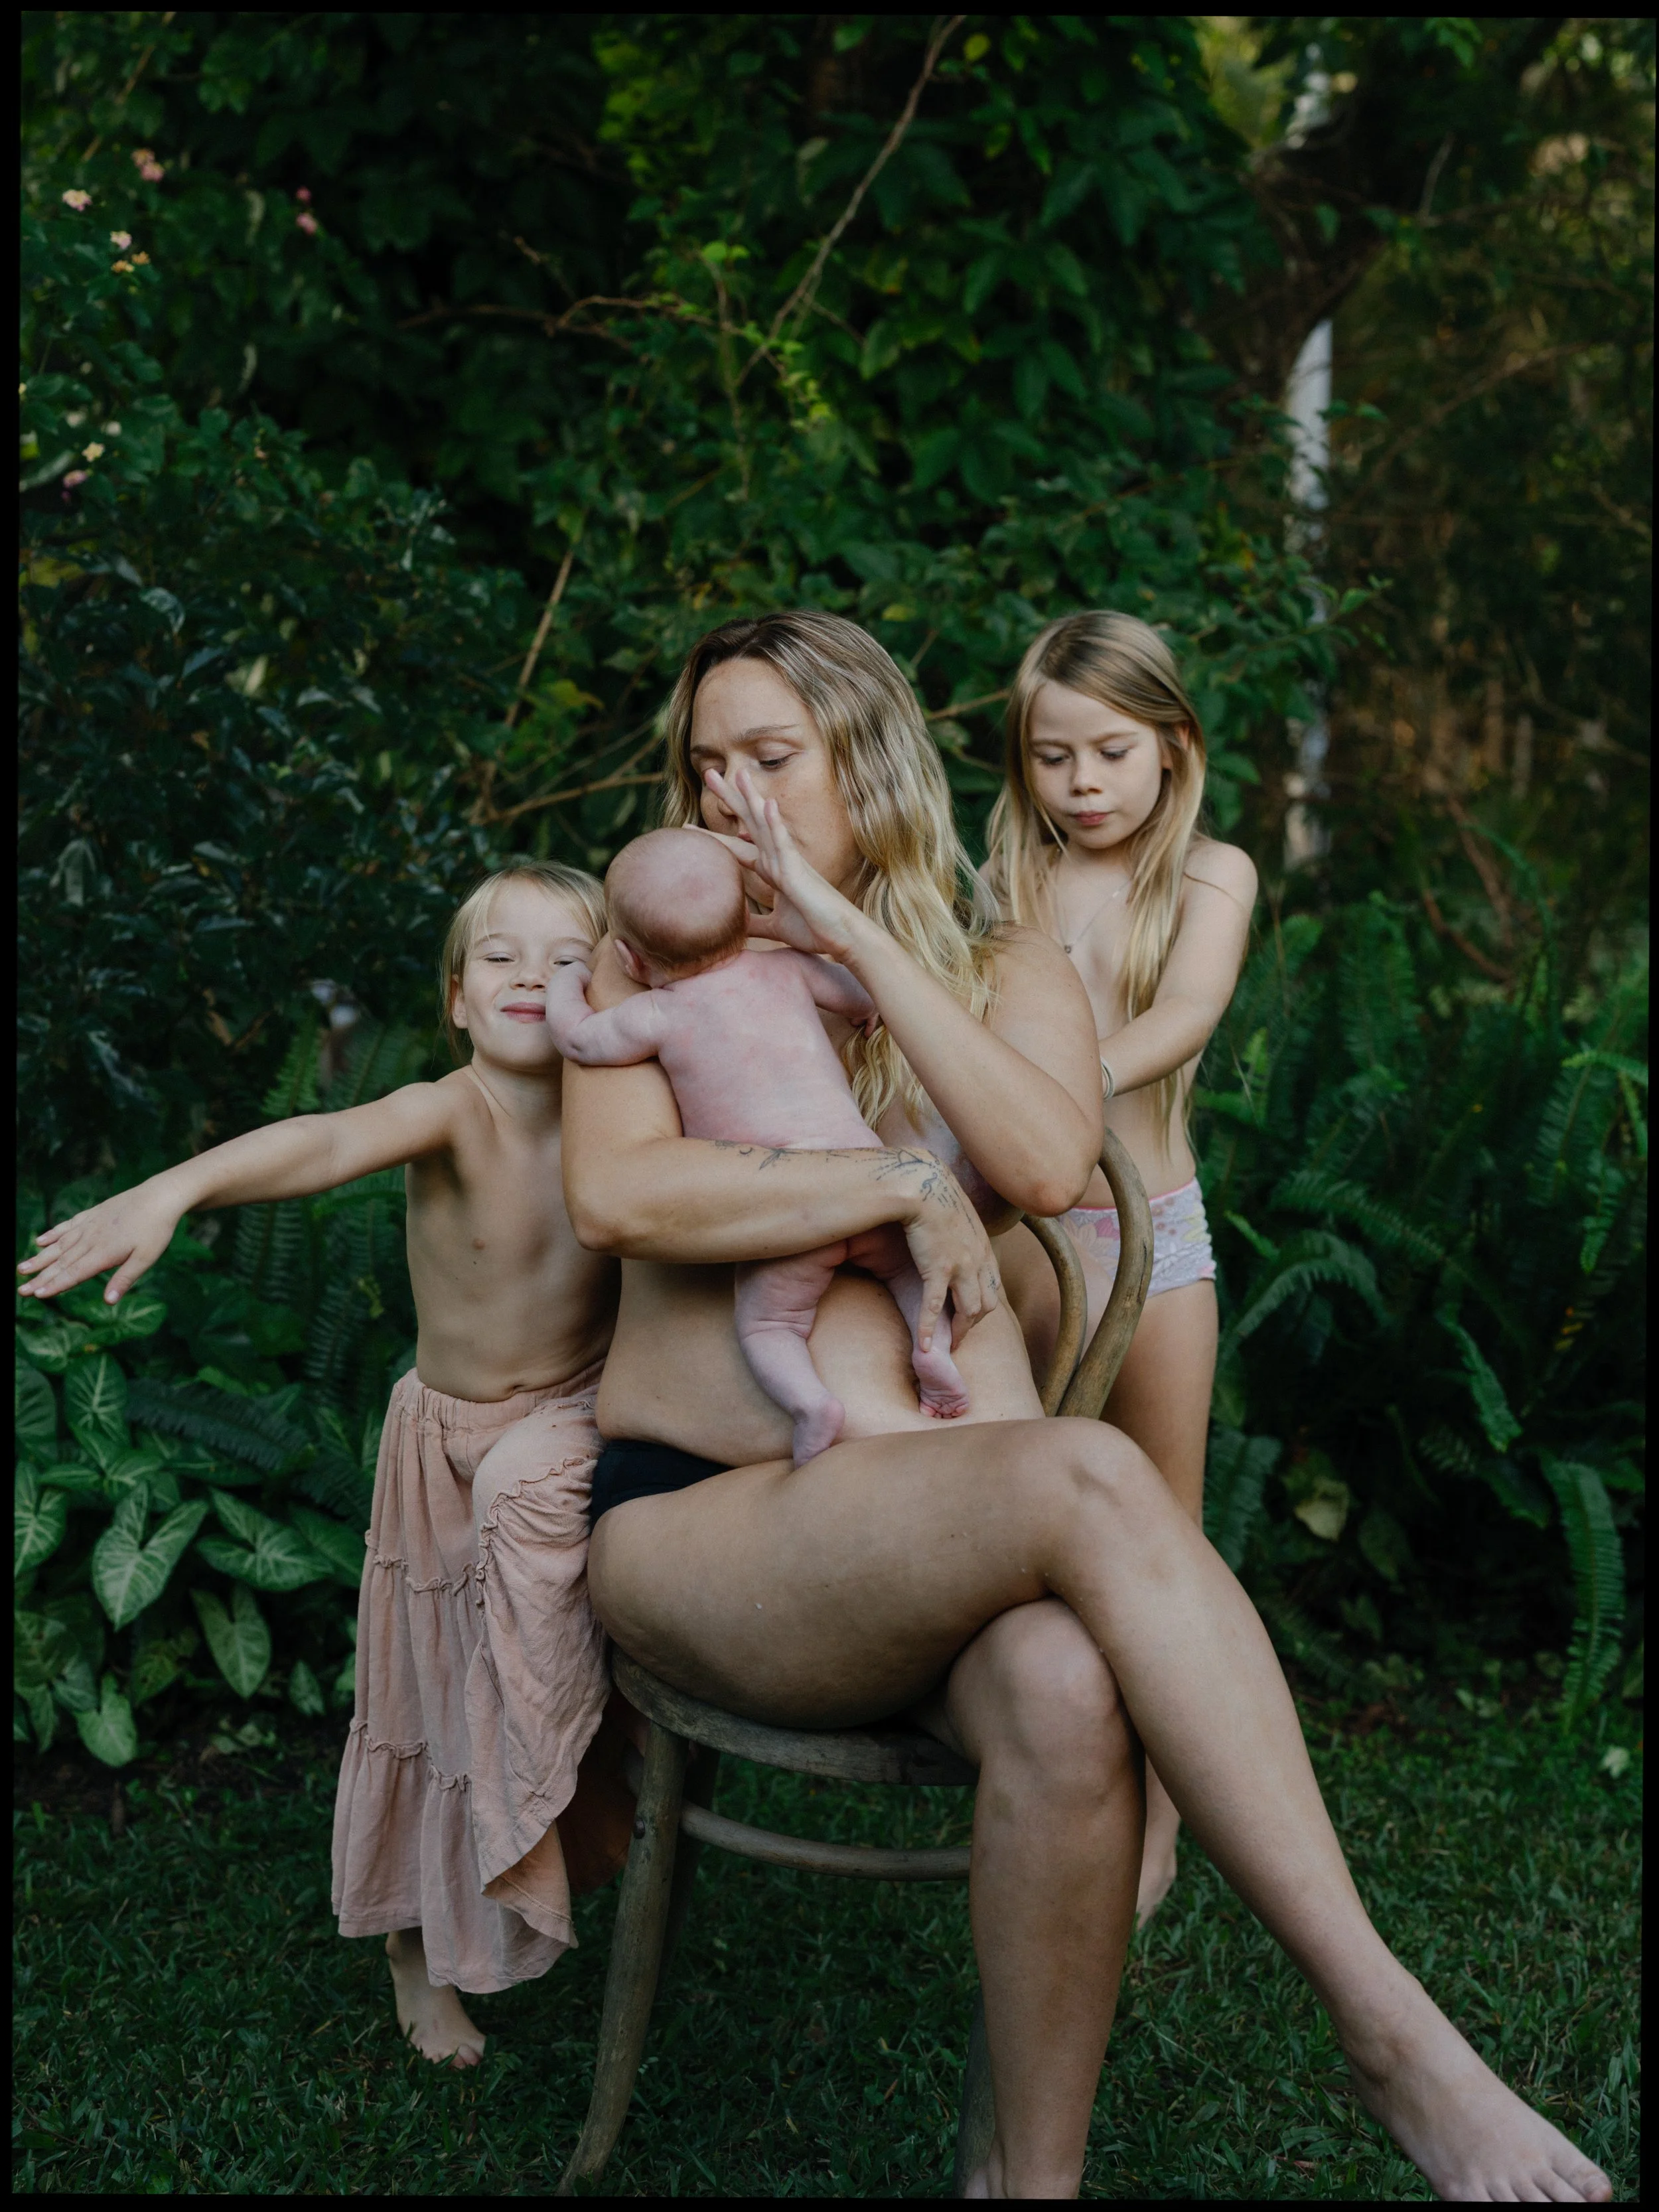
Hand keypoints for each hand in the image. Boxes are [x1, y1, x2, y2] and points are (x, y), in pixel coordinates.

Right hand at [15, 1183, 181, 1304]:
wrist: (160, 1196)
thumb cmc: (156, 1230)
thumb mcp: (146, 1258)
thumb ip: (125, 1279)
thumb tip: (109, 1302)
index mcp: (103, 1253)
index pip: (74, 1273)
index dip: (55, 1285)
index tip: (36, 1295)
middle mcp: (91, 1239)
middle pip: (62, 1262)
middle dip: (41, 1277)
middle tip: (21, 1290)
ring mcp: (90, 1225)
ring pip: (60, 1245)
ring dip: (41, 1258)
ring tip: (22, 1268)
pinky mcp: (93, 1214)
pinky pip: (68, 1226)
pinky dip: (53, 1234)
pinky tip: (41, 1241)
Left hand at [703, 766, 865, 963]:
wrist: (842, 938)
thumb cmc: (815, 931)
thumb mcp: (774, 928)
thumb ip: (755, 924)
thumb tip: (732, 928)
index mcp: (772, 871)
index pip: (737, 848)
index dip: (713, 837)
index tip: (686, 828)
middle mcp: (778, 859)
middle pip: (748, 822)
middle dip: (730, 798)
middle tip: (709, 773)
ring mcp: (789, 861)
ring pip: (765, 823)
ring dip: (751, 797)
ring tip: (738, 773)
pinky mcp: (799, 871)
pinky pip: (784, 843)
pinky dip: (775, 824)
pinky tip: (766, 804)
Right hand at [892, 1150, 1001, 1352]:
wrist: (923, 1183)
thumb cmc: (934, 1194)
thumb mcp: (958, 1214)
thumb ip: (962, 1232)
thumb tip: (953, 1238)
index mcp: (984, 1248)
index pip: (993, 1288)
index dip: (982, 1307)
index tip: (968, 1318)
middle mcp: (980, 1260)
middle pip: (988, 1304)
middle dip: (974, 1324)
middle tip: (958, 1336)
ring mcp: (962, 1266)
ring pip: (971, 1310)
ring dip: (960, 1331)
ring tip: (947, 1345)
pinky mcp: (939, 1268)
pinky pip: (936, 1306)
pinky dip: (930, 1328)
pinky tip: (924, 1345)